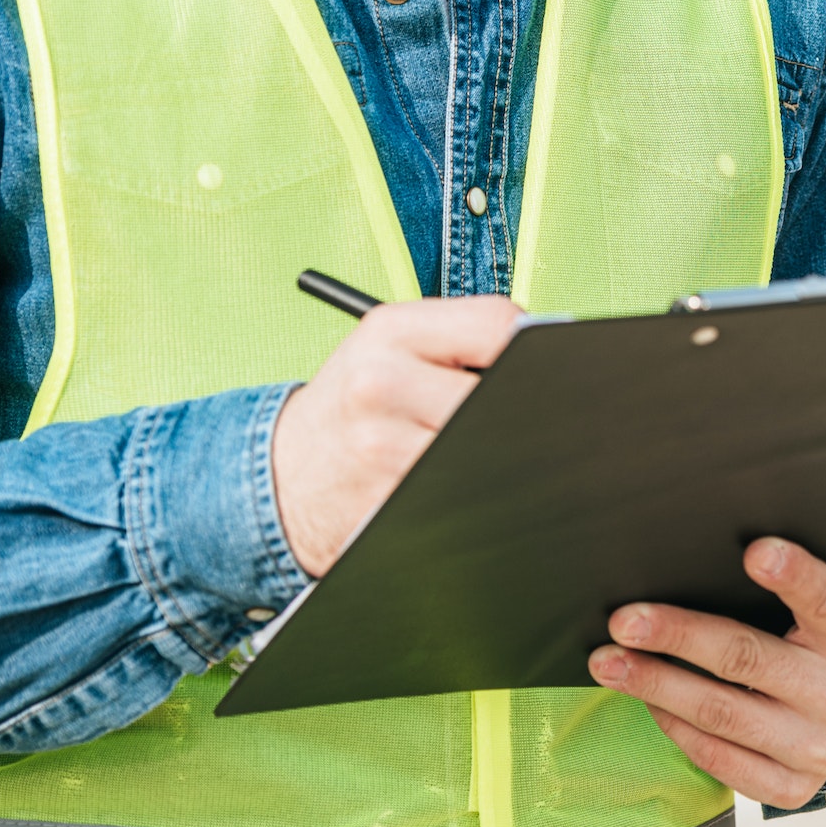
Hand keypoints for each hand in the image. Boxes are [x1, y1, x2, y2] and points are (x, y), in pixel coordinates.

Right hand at [272, 296, 521, 575]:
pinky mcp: (389, 502)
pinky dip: (469, 486)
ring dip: (493, 450)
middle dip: (512, 407)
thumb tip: (547, 356)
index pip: (498, 324)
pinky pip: (464, 490)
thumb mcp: (389, 350)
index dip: (527, 349)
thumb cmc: (354, 408)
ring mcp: (383, 446)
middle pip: (503, 391)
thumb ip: (462, 341)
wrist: (278, 478)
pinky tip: (446, 479)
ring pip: (490, 445)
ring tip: (465, 446)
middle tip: (497, 416)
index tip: (527, 367)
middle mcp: (381, 381)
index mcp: (390, 330)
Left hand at [588, 537, 825, 809]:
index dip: (793, 575)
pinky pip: (718, 758)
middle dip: (677, 636)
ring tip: (609, 663)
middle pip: (748, 659)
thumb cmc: (818, 646)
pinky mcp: (790, 787)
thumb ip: (781, 590)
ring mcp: (817, 748)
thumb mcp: (820, 613)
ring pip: (721, 713)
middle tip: (624, 621)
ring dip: (655, 684)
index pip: (825, 599)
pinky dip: (674, 726)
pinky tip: (647, 700)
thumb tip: (694, 561)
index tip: (753, 551)